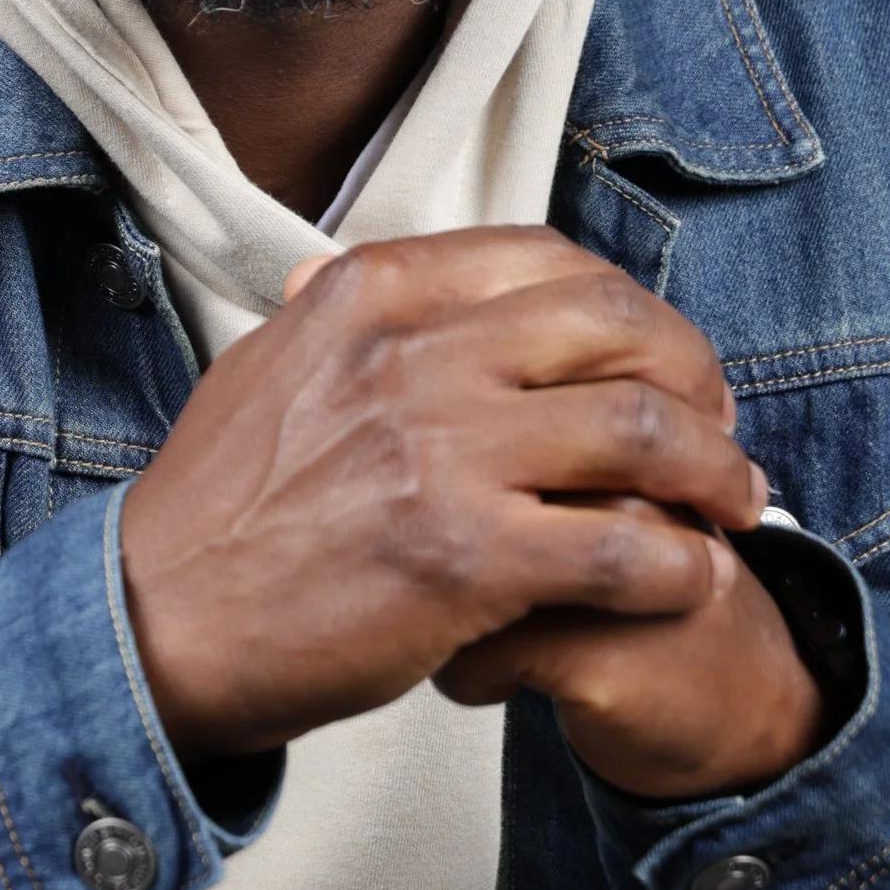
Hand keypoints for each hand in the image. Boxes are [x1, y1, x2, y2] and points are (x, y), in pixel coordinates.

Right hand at [117, 226, 827, 800]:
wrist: (155, 628)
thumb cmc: (210, 520)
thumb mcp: (264, 370)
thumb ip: (331, 319)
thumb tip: (352, 280)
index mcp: (372, 298)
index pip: (548, 260)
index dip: (630, 311)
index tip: (657, 360)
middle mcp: (415, 358)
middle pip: (620, 327)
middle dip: (697, 377)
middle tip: (718, 430)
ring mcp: (443, 455)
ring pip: (645, 429)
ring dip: (715, 471)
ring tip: (734, 508)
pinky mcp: (467, 559)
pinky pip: (627, 548)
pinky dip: (683, 565)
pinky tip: (689, 580)